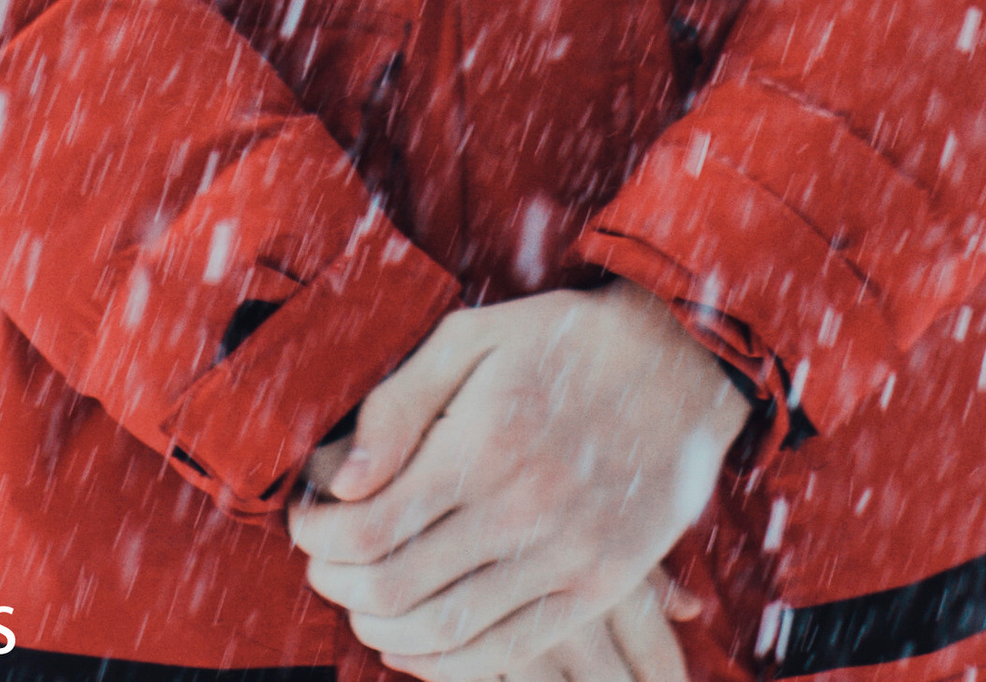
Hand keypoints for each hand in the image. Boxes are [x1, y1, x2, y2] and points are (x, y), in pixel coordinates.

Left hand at [287, 286, 745, 681]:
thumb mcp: (474, 337)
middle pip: (394, 588)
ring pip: (443, 632)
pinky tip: (417, 641)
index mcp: (482, 445)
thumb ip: (400, 404)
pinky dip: (448, 663)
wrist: (681, 363)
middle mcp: (520, 511)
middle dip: (337, 584)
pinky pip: (505, 652)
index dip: (317, 534)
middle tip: (321, 563)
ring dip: (381, 628)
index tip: (304, 520)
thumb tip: (343, 475)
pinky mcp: (597, 588)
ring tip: (361, 601)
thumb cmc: (564, 342)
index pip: (368, 526)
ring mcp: (563, 558)